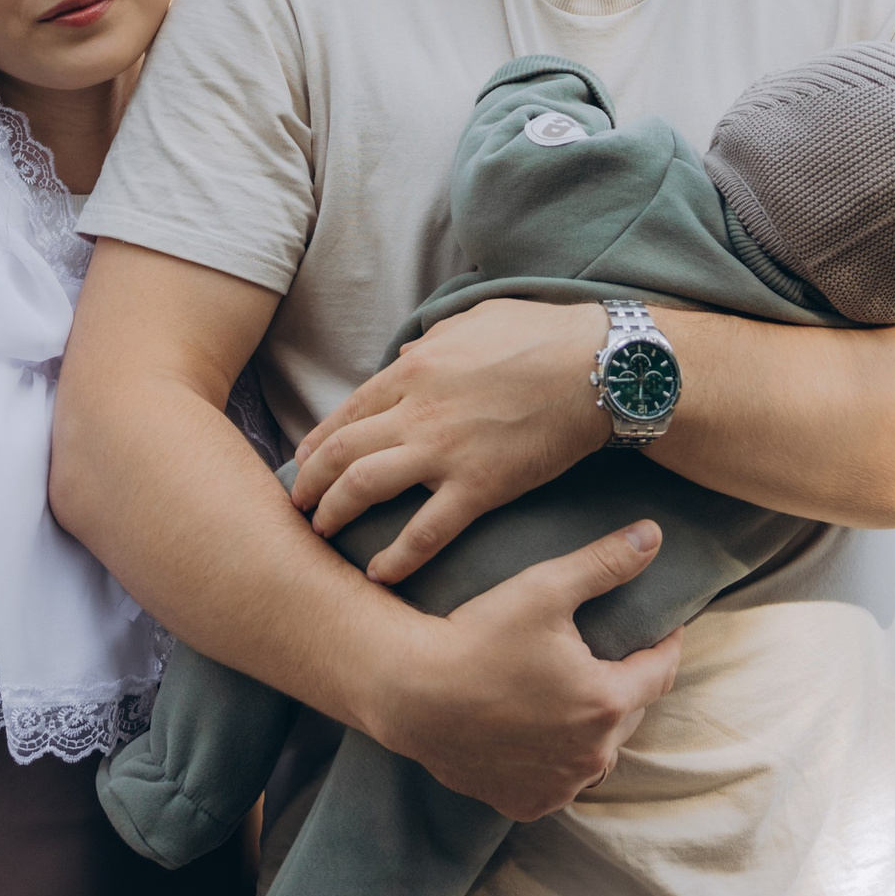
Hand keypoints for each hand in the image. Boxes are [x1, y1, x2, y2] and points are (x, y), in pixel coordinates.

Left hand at [292, 297, 605, 581]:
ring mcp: (444, 450)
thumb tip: (404, 355)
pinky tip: (379, 574)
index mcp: (415, 368)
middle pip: (342, 451)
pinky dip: (396, 557)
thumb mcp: (475, 320)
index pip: (349, 410)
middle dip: (312, 480)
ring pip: (365, 487)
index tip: (304, 459)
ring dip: (336, 514)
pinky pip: (425, 531)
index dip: (319, 439)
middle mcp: (417, 410)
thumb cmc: (542, 335)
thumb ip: (432, 340)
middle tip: (297, 504)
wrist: (597, 367)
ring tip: (322, 535)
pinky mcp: (479, 486)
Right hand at [371, 521, 682, 818]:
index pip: (661, 672)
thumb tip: (654, 535)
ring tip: (582, 694)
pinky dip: (562, 759)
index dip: (666, 644)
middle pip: (632, 713)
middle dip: (629, 683)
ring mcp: (558, 785)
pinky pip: (561, 781)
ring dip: (598, 727)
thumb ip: (604, 562)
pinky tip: (547, 734)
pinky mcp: (525, 802)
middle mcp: (591, 755)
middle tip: (613, 653)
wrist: (410, 692)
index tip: (665, 626)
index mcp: (606, 703)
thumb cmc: (478, 635)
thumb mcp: (545, 587)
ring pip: (598, 753)